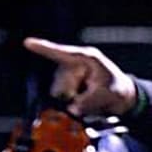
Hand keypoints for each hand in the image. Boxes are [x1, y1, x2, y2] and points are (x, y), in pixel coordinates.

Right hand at [23, 37, 137, 116]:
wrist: (124, 97)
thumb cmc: (118, 90)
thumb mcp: (108, 95)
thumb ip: (90, 101)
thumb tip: (72, 108)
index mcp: (86, 59)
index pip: (62, 54)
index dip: (44, 48)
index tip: (27, 42)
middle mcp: (75, 64)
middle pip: (61, 82)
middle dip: (72, 95)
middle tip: (93, 99)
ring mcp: (70, 74)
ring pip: (60, 92)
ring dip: (73, 100)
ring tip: (92, 99)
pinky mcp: (68, 85)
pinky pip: (63, 98)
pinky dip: (72, 103)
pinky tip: (85, 101)